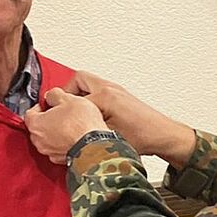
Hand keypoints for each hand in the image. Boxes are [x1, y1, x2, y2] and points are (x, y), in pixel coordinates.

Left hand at [23, 88, 108, 164]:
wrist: (96, 146)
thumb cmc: (82, 125)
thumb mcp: (68, 99)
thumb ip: (54, 95)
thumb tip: (52, 96)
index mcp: (36, 125)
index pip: (30, 112)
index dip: (41, 106)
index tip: (49, 103)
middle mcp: (39, 141)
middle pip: (38, 126)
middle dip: (48, 119)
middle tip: (61, 112)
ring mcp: (49, 152)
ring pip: (47, 139)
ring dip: (55, 132)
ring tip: (70, 124)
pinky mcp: (60, 159)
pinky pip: (57, 148)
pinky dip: (63, 142)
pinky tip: (74, 136)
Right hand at [64, 71, 195, 166]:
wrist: (163, 136)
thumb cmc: (142, 137)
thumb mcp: (107, 137)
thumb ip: (85, 130)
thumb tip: (68, 130)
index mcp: (103, 96)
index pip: (71, 97)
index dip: (60, 108)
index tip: (53, 117)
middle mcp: (109, 89)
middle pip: (78, 79)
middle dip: (67, 92)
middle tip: (62, 107)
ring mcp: (116, 90)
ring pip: (88, 83)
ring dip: (79, 95)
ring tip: (74, 111)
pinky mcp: (120, 95)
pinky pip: (97, 90)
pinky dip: (89, 98)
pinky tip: (90, 115)